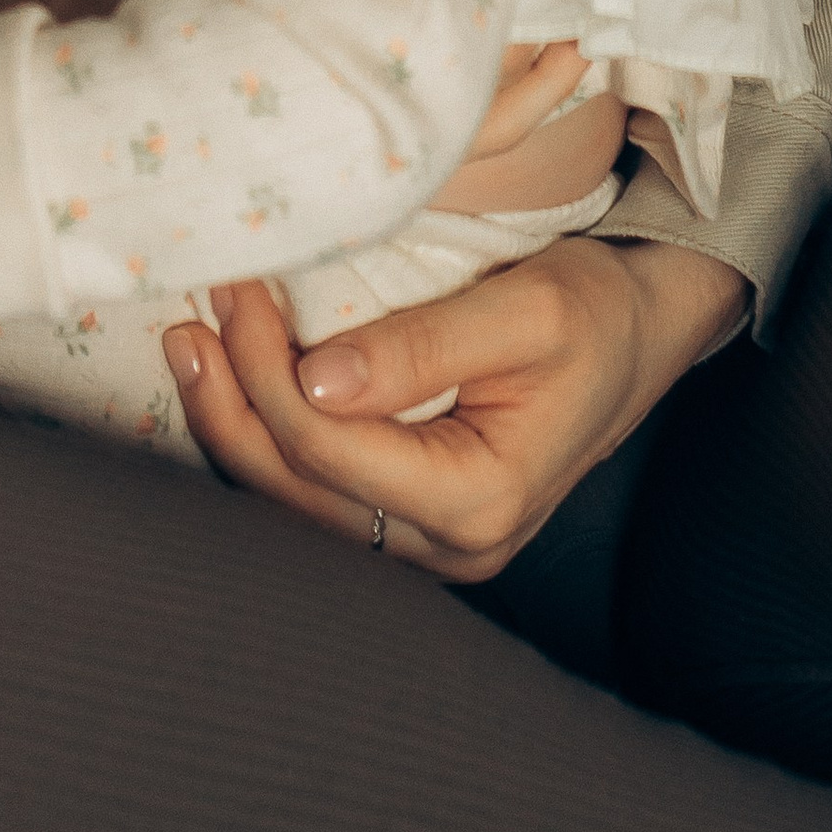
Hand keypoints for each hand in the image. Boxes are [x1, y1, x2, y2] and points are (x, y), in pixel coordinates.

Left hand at [164, 235, 745, 581]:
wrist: (641, 336)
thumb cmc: (596, 312)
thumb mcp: (528, 309)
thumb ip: (424, 346)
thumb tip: (315, 377)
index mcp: (480, 500)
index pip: (329, 447)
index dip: (265, 369)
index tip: (239, 285)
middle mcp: (450, 546)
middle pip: (296, 488)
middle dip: (233, 400)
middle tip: (198, 314)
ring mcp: (428, 546)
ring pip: (293, 504)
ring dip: (234, 424)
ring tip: (190, 346)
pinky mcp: (411, 523)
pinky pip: (315, 495)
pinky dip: (266, 438)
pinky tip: (231, 383)